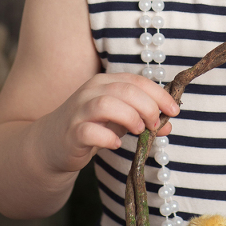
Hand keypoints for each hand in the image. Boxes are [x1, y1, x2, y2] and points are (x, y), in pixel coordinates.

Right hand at [37, 73, 178, 174]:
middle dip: (148, 107)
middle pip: (125, 90)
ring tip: (139, 131)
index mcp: (105, 82)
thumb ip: (143, 117)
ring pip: (107, 104)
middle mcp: (90, 91)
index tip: (174, 111)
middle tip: (155, 124)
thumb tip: (168, 124)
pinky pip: (89, 132)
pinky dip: (107, 138)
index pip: (137, 81)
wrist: (51, 144)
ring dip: (130, 117)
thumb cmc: (91, 126)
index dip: (159, 95)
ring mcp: (78, 111)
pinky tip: (117, 144)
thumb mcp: (120, 119)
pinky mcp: (70, 133)